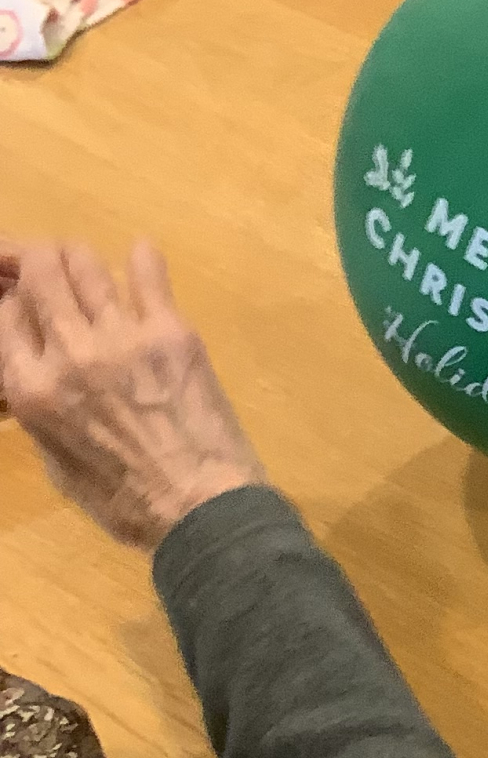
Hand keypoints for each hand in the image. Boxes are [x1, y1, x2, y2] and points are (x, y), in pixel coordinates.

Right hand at [0, 241, 264, 550]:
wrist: (199, 504)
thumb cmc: (123, 500)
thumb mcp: (57, 464)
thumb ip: (40, 411)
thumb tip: (38, 375)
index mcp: (30, 388)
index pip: (6, 313)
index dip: (14, 299)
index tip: (25, 299)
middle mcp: (67, 353)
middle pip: (40, 271)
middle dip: (38, 259)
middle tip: (46, 265)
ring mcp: (120, 336)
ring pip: (85, 263)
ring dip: (80, 257)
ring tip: (84, 263)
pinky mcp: (170, 331)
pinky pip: (148, 273)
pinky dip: (143, 257)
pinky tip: (142, 254)